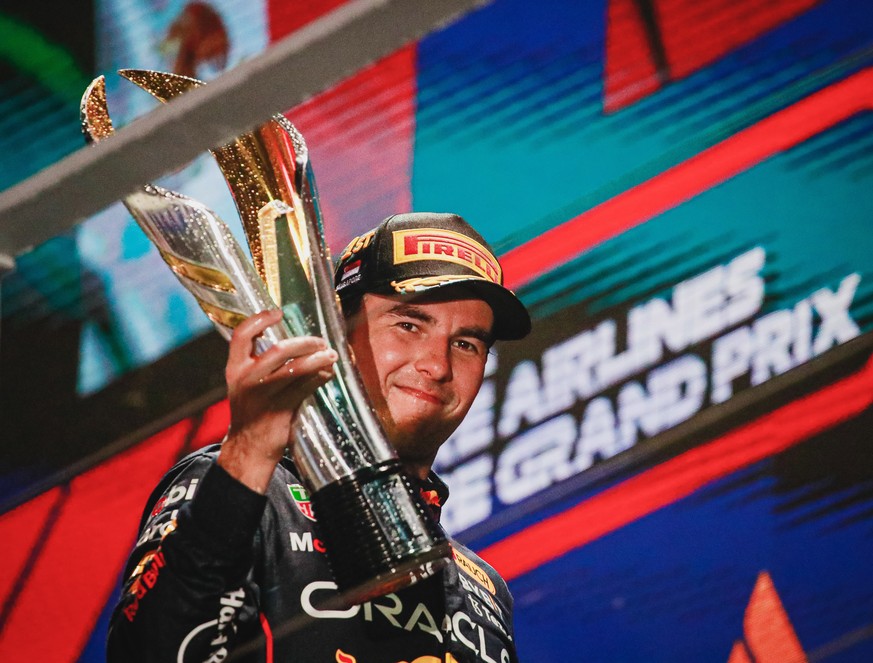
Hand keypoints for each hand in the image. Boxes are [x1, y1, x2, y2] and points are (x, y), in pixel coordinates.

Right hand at [218, 309, 337, 492]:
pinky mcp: (280, 409)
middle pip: (279, 350)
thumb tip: (296, 341)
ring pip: (297, 368)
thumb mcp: (246, 383)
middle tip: (320, 342)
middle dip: (305, 343)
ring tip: (331, 356)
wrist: (248, 447)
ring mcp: (263, 395)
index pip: (241, 336)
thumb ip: (262, 362)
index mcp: (234, 369)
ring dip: (319, 359)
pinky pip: (306, 387)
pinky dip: (321, 377)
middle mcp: (246, 379)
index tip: (278, 313)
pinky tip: (328, 373)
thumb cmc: (252, 409)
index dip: (259, 320)